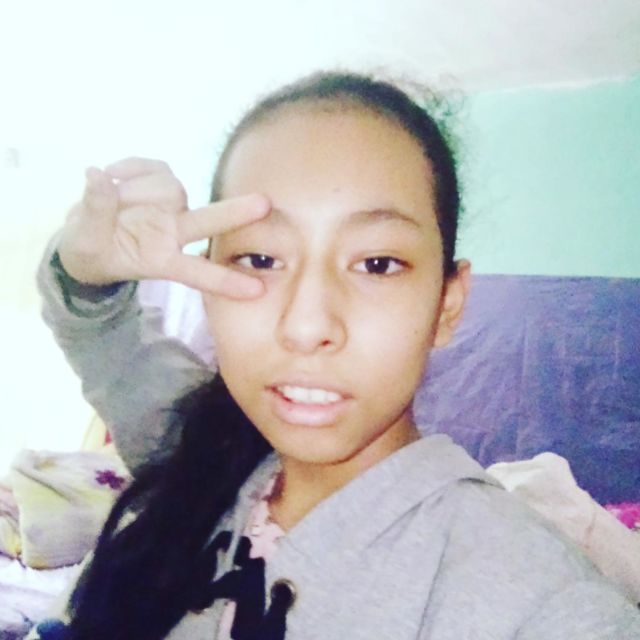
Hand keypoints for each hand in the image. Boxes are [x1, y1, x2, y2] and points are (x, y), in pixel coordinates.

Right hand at [57, 157, 269, 297]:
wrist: (83, 235)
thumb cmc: (89, 250)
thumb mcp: (84, 241)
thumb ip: (94, 211)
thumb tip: (99, 176)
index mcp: (162, 260)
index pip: (198, 273)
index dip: (226, 281)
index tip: (258, 291)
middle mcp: (174, 233)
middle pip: (210, 223)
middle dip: (237, 213)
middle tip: (265, 204)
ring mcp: (170, 208)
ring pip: (170, 189)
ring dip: (135, 189)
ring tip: (107, 196)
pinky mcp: (160, 184)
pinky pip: (155, 168)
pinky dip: (132, 168)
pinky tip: (111, 175)